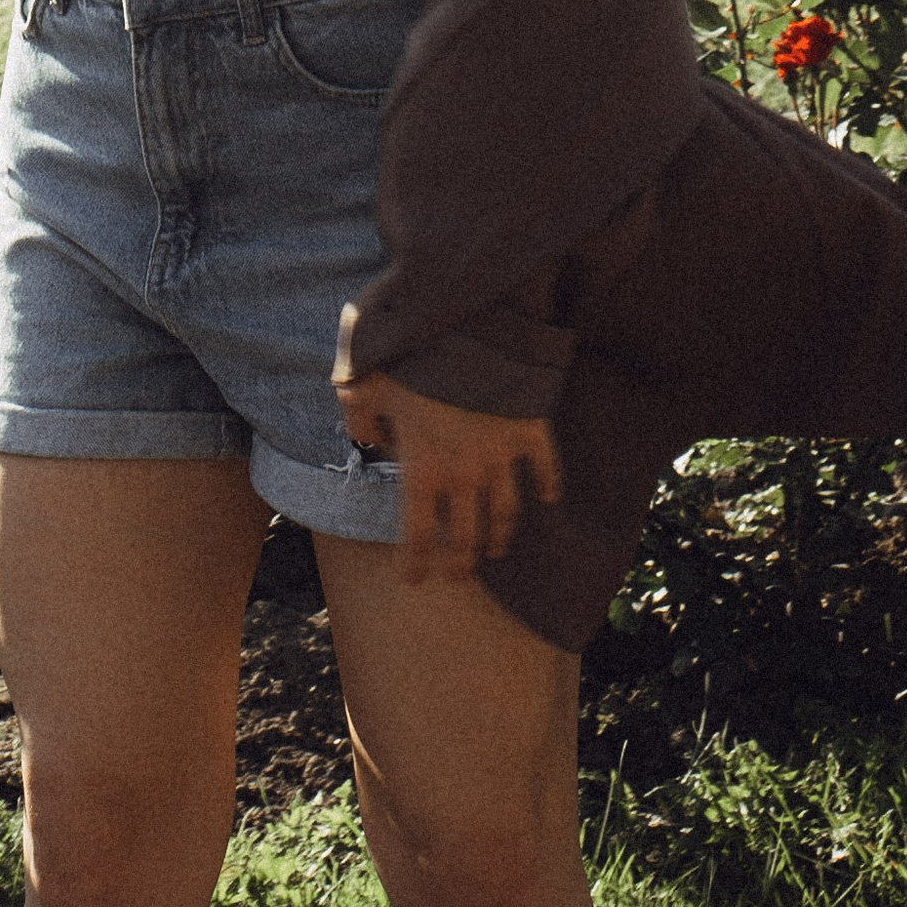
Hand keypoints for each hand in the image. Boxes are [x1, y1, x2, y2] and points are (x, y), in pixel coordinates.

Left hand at [337, 372, 561, 583]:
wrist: (466, 324)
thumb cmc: (409, 354)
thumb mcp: (367, 382)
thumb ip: (358, 413)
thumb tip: (362, 435)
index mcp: (423, 468)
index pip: (417, 535)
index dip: (414, 563)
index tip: (413, 581)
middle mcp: (464, 474)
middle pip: (465, 536)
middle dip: (460, 563)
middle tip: (458, 576)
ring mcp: (502, 456)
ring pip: (504, 512)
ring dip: (499, 535)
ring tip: (495, 548)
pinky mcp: (530, 430)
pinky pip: (545, 466)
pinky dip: (549, 485)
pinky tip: (548, 498)